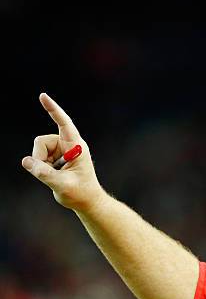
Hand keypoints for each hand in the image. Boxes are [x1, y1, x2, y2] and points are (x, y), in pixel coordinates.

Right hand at [22, 93, 105, 211]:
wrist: (86, 201)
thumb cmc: (80, 193)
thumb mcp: (62, 185)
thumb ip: (43, 173)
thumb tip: (26, 161)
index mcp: (77, 147)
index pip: (64, 124)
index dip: (53, 110)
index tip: (43, 96)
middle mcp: (68, 145)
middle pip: (41, 141)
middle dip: (38, 156)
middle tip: (50, 173)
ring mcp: (60, 151)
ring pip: (37, 150)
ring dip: (40, 164)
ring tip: (55, 176)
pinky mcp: (54, 158)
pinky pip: (38, 158)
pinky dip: (40, 168)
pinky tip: (54, 176)